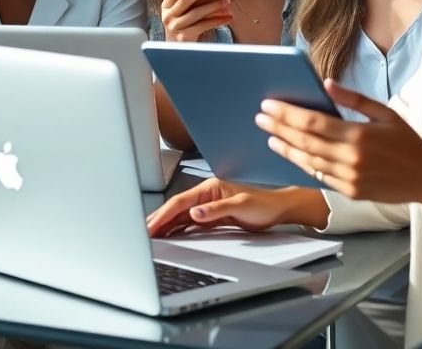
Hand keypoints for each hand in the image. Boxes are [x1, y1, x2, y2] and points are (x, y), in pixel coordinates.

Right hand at [147, 177, 328, 236]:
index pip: (180, 202)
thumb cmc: (264, 204)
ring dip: (165, 224)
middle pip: (176, 207)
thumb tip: (194, 213)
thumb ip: (216, 209)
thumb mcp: (241, 206)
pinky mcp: (211, 216)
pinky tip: (170, 235)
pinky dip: (177, 228)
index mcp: (209, 188)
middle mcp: (206, 195)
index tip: (152, 225)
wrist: (278, 209)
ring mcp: (207, 205)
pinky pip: (189, 223)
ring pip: (180, 216)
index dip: (163, 214)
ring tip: (151, 234)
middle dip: (158, 218)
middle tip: (143, 231)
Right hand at [160, 0, 230, 41]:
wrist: (176, 45)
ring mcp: (175, 27)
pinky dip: (216, 21)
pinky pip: (202, 26)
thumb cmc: (181, 23)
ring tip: (226, 1)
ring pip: (195, 13)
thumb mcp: (178, 11)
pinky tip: (226, 18)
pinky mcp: (184, 36)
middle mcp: (168, 17)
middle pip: (183, 2)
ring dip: (213, 6)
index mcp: (166, 7)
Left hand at [257, 80, 421, 204]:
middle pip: (304, 141)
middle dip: (279, 128)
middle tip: (260, 118)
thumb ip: (354, 99)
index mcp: (359, 135)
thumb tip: (326, 83)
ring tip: (270, 136)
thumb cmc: (407, 142)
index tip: (268, 105)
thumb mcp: (386, 113)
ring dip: (285, 148)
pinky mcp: (350, 193)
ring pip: (308, 161)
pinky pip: (320, 176)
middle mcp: (351, 158)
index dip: (287, 113)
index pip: (312, 122)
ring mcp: (349, 178)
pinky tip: (291, 155)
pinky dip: (303, 165)